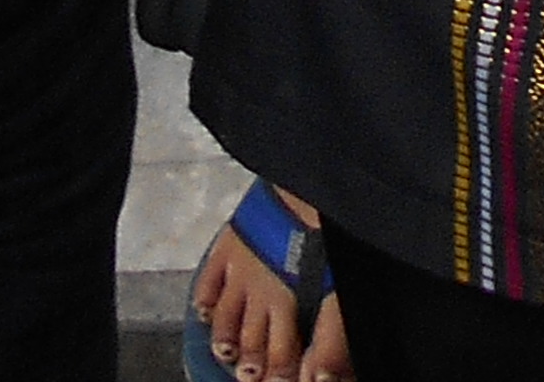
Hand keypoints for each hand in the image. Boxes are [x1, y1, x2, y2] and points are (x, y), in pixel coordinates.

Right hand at [192, 196, 348, 381]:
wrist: (308, 181)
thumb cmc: (329, 232)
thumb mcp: (339, 291)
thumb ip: (332, 338)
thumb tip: (322, 378)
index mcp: (291, 302)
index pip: (280, 354)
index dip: (278, 375)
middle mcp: (262, 291)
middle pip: (251, 340)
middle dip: (252, 366)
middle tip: (251, 378)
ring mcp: (242, 268)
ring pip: (225, 317)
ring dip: (225, 340)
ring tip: (227, 354)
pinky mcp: (229, 244)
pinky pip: (208, 281)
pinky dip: (204, 301)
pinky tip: (206, 313)